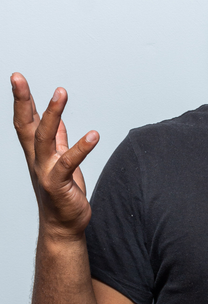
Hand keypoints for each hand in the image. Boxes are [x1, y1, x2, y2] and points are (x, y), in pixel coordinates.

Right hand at [11, 72, 98, 237]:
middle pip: (26, 125)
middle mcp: (37, 159)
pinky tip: (93, 135)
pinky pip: (69, 163)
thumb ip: (58, 140)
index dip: (22, 99)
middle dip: (22, 100)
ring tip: (60, 93)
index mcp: (37, 152)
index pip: (26, 120)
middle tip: (18, 78)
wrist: (63, 226)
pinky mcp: (59, 184)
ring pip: (44, 138)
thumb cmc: (62, 192)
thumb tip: (57, 120)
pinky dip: (80, 148)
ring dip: (51, 114)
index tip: (17, 77)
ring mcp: (45, 171)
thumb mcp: (59, 160)